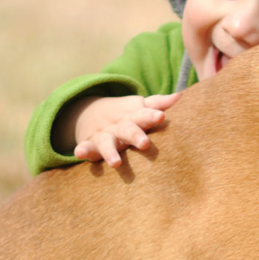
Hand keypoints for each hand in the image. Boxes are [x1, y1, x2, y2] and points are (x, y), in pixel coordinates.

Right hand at [63, 93, 179, 166]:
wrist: (91, 112)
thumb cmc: (127, 115)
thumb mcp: (140, 107)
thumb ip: (158, 103)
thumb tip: (179, 96)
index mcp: (134, 117)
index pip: (144, 115)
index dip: (152, 115)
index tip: (161, 116)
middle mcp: (119, 126)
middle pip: (128, 130)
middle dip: (136, 136)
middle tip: (145, 144)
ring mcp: (104, 135)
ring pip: (107, 143)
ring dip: (110, 152)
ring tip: (116, 163)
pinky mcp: (90, 144)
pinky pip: (85, 147)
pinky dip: (82, 151)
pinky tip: (79, 154)